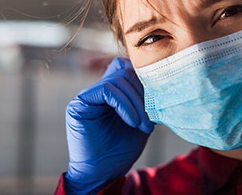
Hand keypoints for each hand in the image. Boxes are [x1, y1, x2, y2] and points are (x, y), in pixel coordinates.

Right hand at [64, 57, 153, 193]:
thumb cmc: (121, 149)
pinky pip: (106, 90)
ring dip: (136, 102)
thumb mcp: (141, 120)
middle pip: (125, 71)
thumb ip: (146, 100)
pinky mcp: (80, 103)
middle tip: (153, 117)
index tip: (158, 103)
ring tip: (144, 125)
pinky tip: (132, 122)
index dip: (146, 81)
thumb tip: (162, 82)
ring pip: (118, 79)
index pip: (129, 69)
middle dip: (143, 92)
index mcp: (112, 91)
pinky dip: (124, 104)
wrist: (103, 173)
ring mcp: (87, 95)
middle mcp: (98, 90)